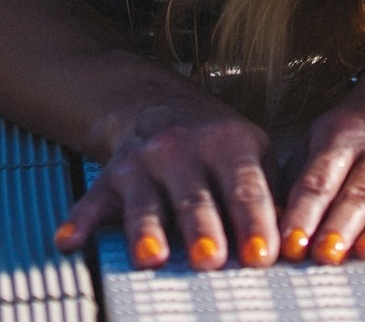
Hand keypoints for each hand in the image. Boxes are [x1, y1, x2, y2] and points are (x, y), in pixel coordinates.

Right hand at [59, 97, 277, 269]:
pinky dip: (79, 220)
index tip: (262, 254)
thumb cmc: (219, 144)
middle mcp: (183, 150)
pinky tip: (68, 241)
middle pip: (194, 196)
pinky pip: (92, 201)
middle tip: (210, 259)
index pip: (245, 188)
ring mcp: (143, 163)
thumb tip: (297, 240)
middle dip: (202, 228)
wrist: (161, 105)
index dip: (254, 221)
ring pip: (145, 201)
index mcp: (229, 144)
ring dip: (147, 229)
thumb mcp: (254, 152)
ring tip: (152, 256)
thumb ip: (273, 194)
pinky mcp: (111, 177)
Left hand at [280, 57, 364, 262]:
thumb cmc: (361, 125)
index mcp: (344, 137)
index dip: (304, 213)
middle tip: (324, 254)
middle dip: (341, 224)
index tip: (290, 243)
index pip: (320, 180)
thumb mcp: (324, 134)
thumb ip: (301, 174)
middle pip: (359, 191)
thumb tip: (273, 217)